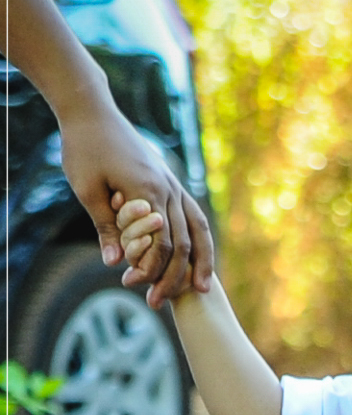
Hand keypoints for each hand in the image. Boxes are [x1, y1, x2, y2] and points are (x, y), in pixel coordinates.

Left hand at [60, 102, 212, 307]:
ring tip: (203, 290)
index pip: (159, 242)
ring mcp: (174, 184)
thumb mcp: (86, 189)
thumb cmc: (85, 147)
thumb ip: (105, 227)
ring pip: (198, 230)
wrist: (92, 111)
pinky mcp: (171, 183)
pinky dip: (200, 241)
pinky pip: (194, 217)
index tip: (132, 284)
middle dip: (172, 277)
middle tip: (156, 302)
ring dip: (201, 263)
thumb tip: (116, 263)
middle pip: (182, 242)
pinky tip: (198, 259)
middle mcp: (168, 188)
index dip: (149, 268)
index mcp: (148, 190)